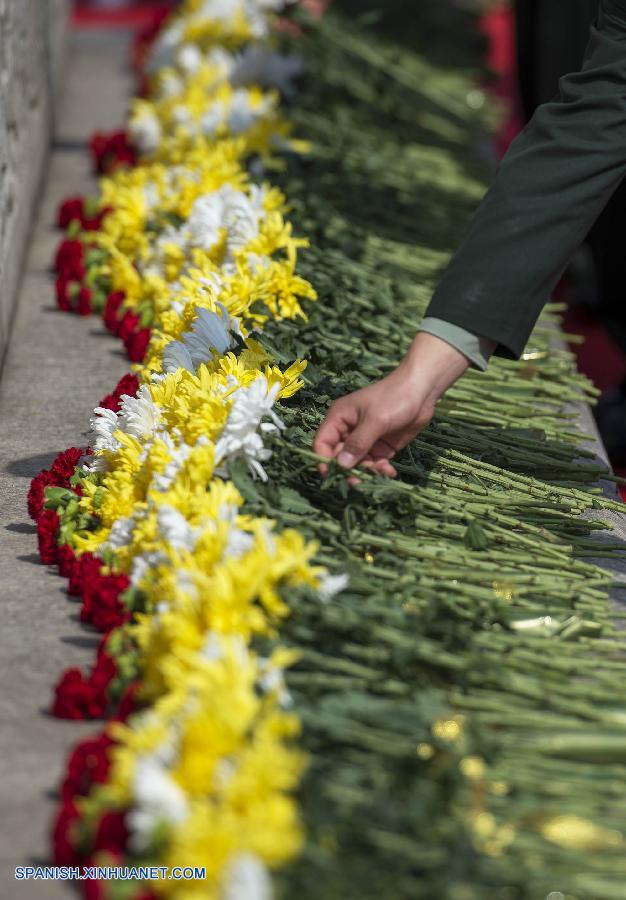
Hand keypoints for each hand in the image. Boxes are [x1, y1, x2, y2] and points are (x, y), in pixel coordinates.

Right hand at [313, 332, 469, 478]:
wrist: (422, 390)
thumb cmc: (394, 398)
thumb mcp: (375, 420)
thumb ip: (358, 443)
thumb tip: (341, 466)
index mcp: (339, 419)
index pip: (322, 443)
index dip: (324, 460)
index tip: (332, 476)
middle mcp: (348, 431)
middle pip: (339, 457)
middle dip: (348, 470)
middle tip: (359, 482)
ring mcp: (365, 439)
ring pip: (357, 463)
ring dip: (367, 472)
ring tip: (382, 473)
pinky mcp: (380, 447)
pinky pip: (374, 464)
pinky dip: (380, 470)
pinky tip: (389, 472)